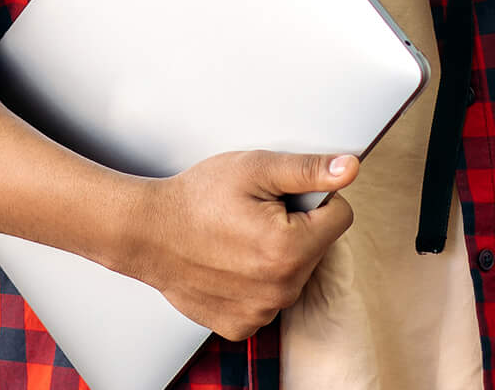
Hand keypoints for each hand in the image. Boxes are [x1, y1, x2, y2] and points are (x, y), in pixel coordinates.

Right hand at [123, 150, 358, 341]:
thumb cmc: (194, 199)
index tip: (280, 197)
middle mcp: (282, 288)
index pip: (339, 216)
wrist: (145, 232)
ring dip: (275, 258)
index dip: (313, 198)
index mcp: (290, 248)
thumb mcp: (252, 169)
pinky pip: (266, 301)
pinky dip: (253, 284)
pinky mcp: (242, 324)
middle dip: (295, 229)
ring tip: (236, 238)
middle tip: (252, 215)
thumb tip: (348, 169)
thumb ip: (306, 170)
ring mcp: (261, 311)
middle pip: (316, 249)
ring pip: (293, 276)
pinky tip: (228, 265)